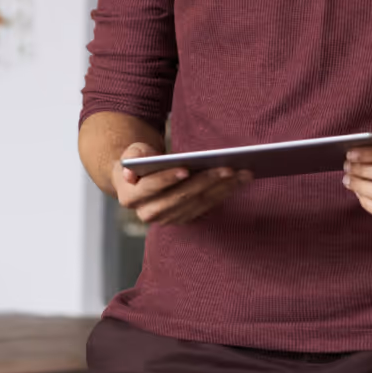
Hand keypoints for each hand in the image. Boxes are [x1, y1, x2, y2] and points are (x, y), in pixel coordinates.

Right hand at [112, 142, 249, 227]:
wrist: (139, 181)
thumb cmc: (139, 162)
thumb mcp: (132, 153)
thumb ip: (133, 156)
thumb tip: (129, 172)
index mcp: (131, 196)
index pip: (151, 187)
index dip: (167, 178)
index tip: (186, 168)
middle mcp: (149, 213)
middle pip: (181, 197)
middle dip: (206, 182)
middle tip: (228, 168)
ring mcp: (168, 218)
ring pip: (198, 204)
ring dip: (222, 188)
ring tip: (242, 172)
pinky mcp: (184, 219)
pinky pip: (207, 207)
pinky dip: (224, 193)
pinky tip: (239, 181)